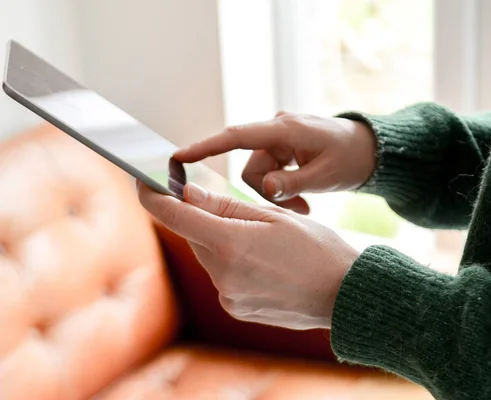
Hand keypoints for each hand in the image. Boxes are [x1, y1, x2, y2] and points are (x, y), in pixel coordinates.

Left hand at [137, 180, 358, 329]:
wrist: (344, 295)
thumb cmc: (317, 249)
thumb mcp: (274, 216)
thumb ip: (224, 206)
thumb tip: (186, 192)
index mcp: (231, 244)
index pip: (173, 215)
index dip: (151, 194)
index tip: (142, 180)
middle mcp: (222, 275)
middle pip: (194, 234)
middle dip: (205, 217)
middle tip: (237, 210)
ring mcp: (228, 296)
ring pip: (209, 255)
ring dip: (222, 241)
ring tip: (262, 241)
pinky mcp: (235, 308)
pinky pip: (222, 276)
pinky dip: (232, 263)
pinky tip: (263, 263)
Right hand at [174, 111, 376, 214]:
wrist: (372, 149)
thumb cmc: (352, 157)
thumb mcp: (325, 175)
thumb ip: (292, 183)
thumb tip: (264, 190)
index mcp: (285, 129)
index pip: (236, 137)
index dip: (205, 147)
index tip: (177, 158)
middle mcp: (277, 131)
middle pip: (250, 168)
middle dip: (267, 192)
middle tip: (298, 208)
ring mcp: (280, 140)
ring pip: (260, 176)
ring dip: (278, 195)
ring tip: (305, 206)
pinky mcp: (284, 150)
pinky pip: (271, 174)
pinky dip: (283, 190)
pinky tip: (304, 201)